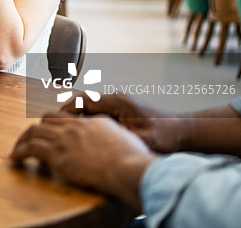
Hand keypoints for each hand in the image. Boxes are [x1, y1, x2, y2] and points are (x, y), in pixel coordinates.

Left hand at [10, 113, 156, 208]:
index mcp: (91, 121)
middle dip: (37, 129)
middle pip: (47, 119)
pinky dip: (20, 151)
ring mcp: (65, 138)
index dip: (54, 123)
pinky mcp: (57, 153)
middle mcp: (75, 126)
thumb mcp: (126, 138)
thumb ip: (115, 135)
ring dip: (23, 140)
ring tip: (17, 149)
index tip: (48, 130)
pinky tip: (15, 157)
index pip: (65, 116)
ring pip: (35, 131)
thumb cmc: (133, 159)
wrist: (128, 168)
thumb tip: (118, 138)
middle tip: (30, 139)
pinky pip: (31, 148)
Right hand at [62, 93, 182, 152]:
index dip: (67, 110)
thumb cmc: (166, 136)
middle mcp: (116, 98)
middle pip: (83, 101)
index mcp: (117, 102)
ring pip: (90, 105)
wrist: (183, 131)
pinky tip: (88, 134)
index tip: (56, 122)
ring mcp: (119, 102)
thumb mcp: (141, 139)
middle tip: (58, 129)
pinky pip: (99, 110)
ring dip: (79, 117)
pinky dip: (89, 119)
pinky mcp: (122, 108)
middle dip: (69, 114)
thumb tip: (100, 142)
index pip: (83, 100)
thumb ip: (121, 138)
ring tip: (70, 133)